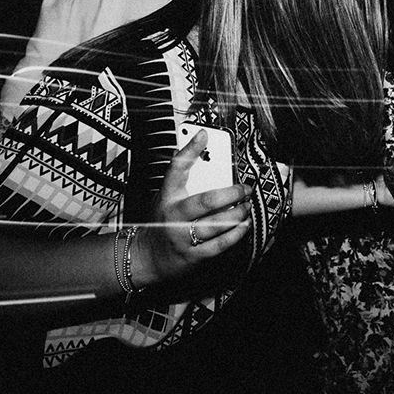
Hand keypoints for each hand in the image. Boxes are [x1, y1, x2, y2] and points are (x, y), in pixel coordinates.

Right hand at [133, 128, 251, 287]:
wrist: (146, 257)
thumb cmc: (160, 222)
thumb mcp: (164, 197)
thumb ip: (180, 179)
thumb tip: (192, 152)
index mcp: (167, 197)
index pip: (176, 168)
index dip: (190, 149)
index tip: (204, 135)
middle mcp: (174, 215)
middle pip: (207, 200)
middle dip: (232, 193)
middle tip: (245, 188)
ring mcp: (183, 236)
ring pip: (217, 223)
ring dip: (238, 213)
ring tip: (247, 206)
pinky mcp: (193, 255)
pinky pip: (220, 244)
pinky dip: (236, 233)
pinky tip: (244, 225)